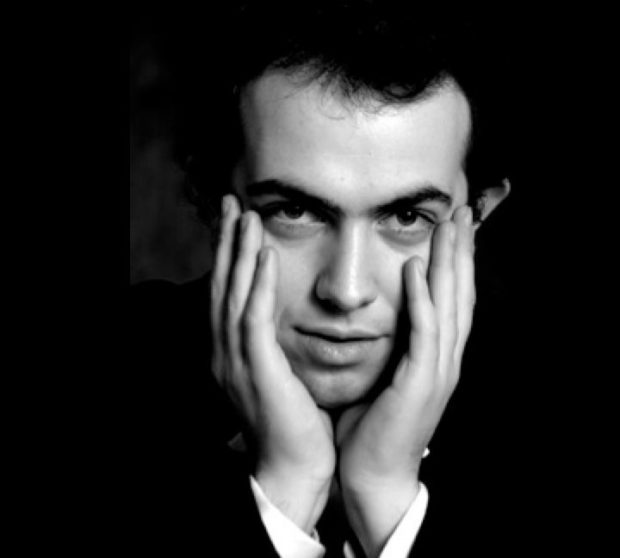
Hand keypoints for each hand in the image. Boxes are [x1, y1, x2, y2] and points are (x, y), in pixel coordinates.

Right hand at [210, 195, 335, 531]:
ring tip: (246, 215)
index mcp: (231, 354)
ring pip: (233, 294)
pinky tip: (264, 254)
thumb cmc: (295, 421)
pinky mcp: (256, 369)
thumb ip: (275, 344)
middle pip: (221, 286)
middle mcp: (224, 353)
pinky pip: (253, 317)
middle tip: (231, 204)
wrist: (295, 466)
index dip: (230, 257)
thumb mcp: (279, 374)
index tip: (238, 223)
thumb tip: (287, 318)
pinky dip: (257, 283)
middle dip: (226, 243)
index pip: (227, 295)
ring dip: (238, 252)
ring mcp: (236, 361)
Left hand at [336, 205, 475, 555]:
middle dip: (461, 252)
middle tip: (461, 211)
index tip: (452, 227)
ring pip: (450, 306)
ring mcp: (437, 371)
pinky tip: (416, 270)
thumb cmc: (372, 425)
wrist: (371, 473)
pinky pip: (423, 334)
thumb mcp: (385, 375)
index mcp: (436, 357)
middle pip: (460, 295)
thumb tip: (380, 312)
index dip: (455, 262)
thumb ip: (391, 343)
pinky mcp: (420, 383)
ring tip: (449, 226)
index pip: (451, 300)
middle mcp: (445, 359)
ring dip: (450, 264)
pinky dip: (422, 299)